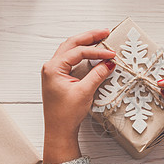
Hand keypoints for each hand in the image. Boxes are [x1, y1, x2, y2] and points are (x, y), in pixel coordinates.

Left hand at [41, 29, 115, 163]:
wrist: (58, 131)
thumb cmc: (65, 115)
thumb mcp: (84, 92)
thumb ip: (97, 74)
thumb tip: (108, 63)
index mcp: (53, 68)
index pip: (78, 52)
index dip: (97, 51)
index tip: (111, 54)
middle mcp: (51, 66)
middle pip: (71, 44)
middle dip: (89, 37)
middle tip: (105, 32)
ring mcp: (54, 71)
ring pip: (70, 49)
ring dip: (85, 43)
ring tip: (100, 38)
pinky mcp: (59, 77)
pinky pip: (71, 59)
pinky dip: (82, 53)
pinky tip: (92, 52)